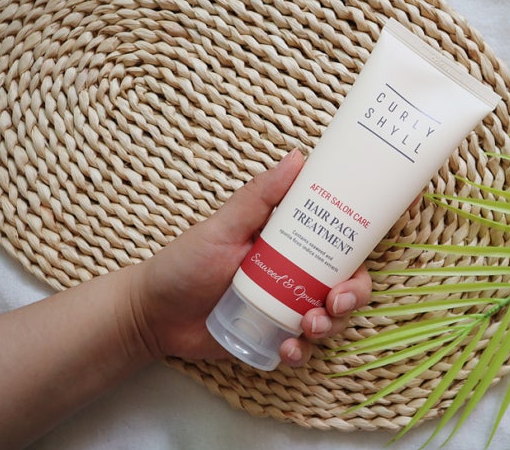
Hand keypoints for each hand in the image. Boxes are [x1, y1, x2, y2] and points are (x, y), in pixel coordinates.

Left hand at [128, 149, 371, 366]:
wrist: (153, 315)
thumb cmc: (184, 263)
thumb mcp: (222, 228)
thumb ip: (258, 197)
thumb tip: (297, 157)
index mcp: (289, 243)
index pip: (338, 245)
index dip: (357, 255)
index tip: (355, 264)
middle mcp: (294, 275)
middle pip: (344, 285)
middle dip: (351, 297)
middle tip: (333, 303)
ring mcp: (285, 309)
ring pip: (329, 319)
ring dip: (328, 326)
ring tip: (307, 328)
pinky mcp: (273, 338)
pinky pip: (301, 349)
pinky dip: (301, 352)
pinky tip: (285, 350)